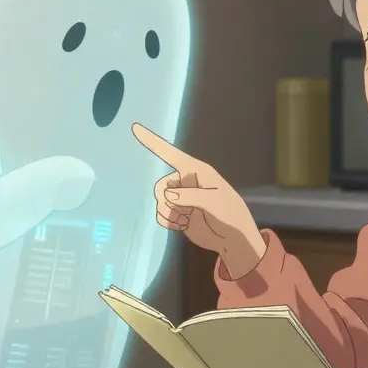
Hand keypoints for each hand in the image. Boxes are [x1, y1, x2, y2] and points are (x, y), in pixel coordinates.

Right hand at [133, 123, 265, 276]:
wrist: (232, 239)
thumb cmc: (229, 214)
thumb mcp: (214, 202)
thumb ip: (191, 195)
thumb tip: (167, 194)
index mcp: (197, 171)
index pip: (172, 154)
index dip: (154, 142)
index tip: (136, 128)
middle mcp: (186, 182)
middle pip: (161, 185)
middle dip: (167, 201)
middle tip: (185, 212)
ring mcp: (181, 198)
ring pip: (160, 201)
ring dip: (170, 213)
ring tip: (186, 220)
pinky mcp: (178, 213)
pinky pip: (161, 214)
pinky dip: (168, 221)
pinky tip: (182, 225)